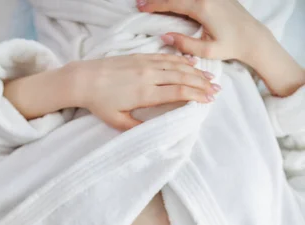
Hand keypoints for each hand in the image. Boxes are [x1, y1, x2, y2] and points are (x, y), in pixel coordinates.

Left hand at [71, 53, 218, 129]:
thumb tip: (154, 132)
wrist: (84, 79)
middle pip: (182, 78)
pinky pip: (165, 57)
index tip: (208, 101)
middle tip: (216, 90)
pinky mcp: (140, 57)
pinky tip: (190, 64)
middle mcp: (148, 76)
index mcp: (145, 94)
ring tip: (209, 78)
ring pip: (176, 66)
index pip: (178, 92)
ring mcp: (145, 64)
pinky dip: (180, 60)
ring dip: (195, 72)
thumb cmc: (99, 103)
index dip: (196, 96)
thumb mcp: (117, 121)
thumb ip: (137, 127)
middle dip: (201, 84)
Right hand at [137, 0, 263, 63]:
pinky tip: (173, 1)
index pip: (172, 3)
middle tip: (141, 3)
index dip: (154, 5)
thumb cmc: (231, 46)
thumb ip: (185, 44)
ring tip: (154, 2)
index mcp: (202, 8)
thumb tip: (165, 36)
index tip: (141, 7)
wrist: (253, 36)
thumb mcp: (207, 51)